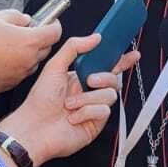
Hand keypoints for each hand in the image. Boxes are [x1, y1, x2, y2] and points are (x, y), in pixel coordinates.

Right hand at [0, 9, 59, 97]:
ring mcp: (20, 74)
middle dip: (40, 38)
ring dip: (28, 53)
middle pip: (46, 48)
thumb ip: (17, 16)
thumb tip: (26, 20)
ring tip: (9, 45)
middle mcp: (28, 60)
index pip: (55, 32)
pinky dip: (17, 64)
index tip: (50, 21)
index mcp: (28, 42)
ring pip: (33, 61)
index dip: (54, 24)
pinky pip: (21, 71)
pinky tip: (2, 57)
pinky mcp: (10, 83)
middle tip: (26, 31)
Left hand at [0, 34, 137, 166]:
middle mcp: (89, 92)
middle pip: (113, 79)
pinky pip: (103, 111)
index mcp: (81, 77)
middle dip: (103, 77)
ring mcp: (94, 108)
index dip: (121, 60)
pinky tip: (74, 117)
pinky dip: (86, 112)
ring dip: (87, 98)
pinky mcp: (96, 123)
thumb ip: (74, 48)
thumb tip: (95, 37)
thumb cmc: (39, 101)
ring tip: (70, 105)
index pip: (106, 66)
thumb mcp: (54, 67)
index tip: (133, 54)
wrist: (34, 129)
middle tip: (89, 80)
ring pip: (109, 95)